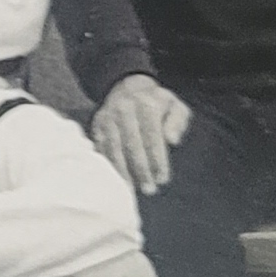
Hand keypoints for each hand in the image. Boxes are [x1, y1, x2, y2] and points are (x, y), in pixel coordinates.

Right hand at [90, 74, 193, 196]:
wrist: (128, 87)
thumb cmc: (157, 103)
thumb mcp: (175, 106)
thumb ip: (178, 122)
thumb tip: (173, 141)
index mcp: (147, 104)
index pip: (152, 136)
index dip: (158, 159)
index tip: (163, 179)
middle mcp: (125, 109)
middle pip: (132, 144)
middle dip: (141, 169)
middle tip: (149, 189)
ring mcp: (108, 116)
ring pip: (114, 148)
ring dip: (123, 171)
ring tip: (132, 190)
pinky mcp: (97, 124)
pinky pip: (101, 147)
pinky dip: (108, 165)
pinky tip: (115, 179)